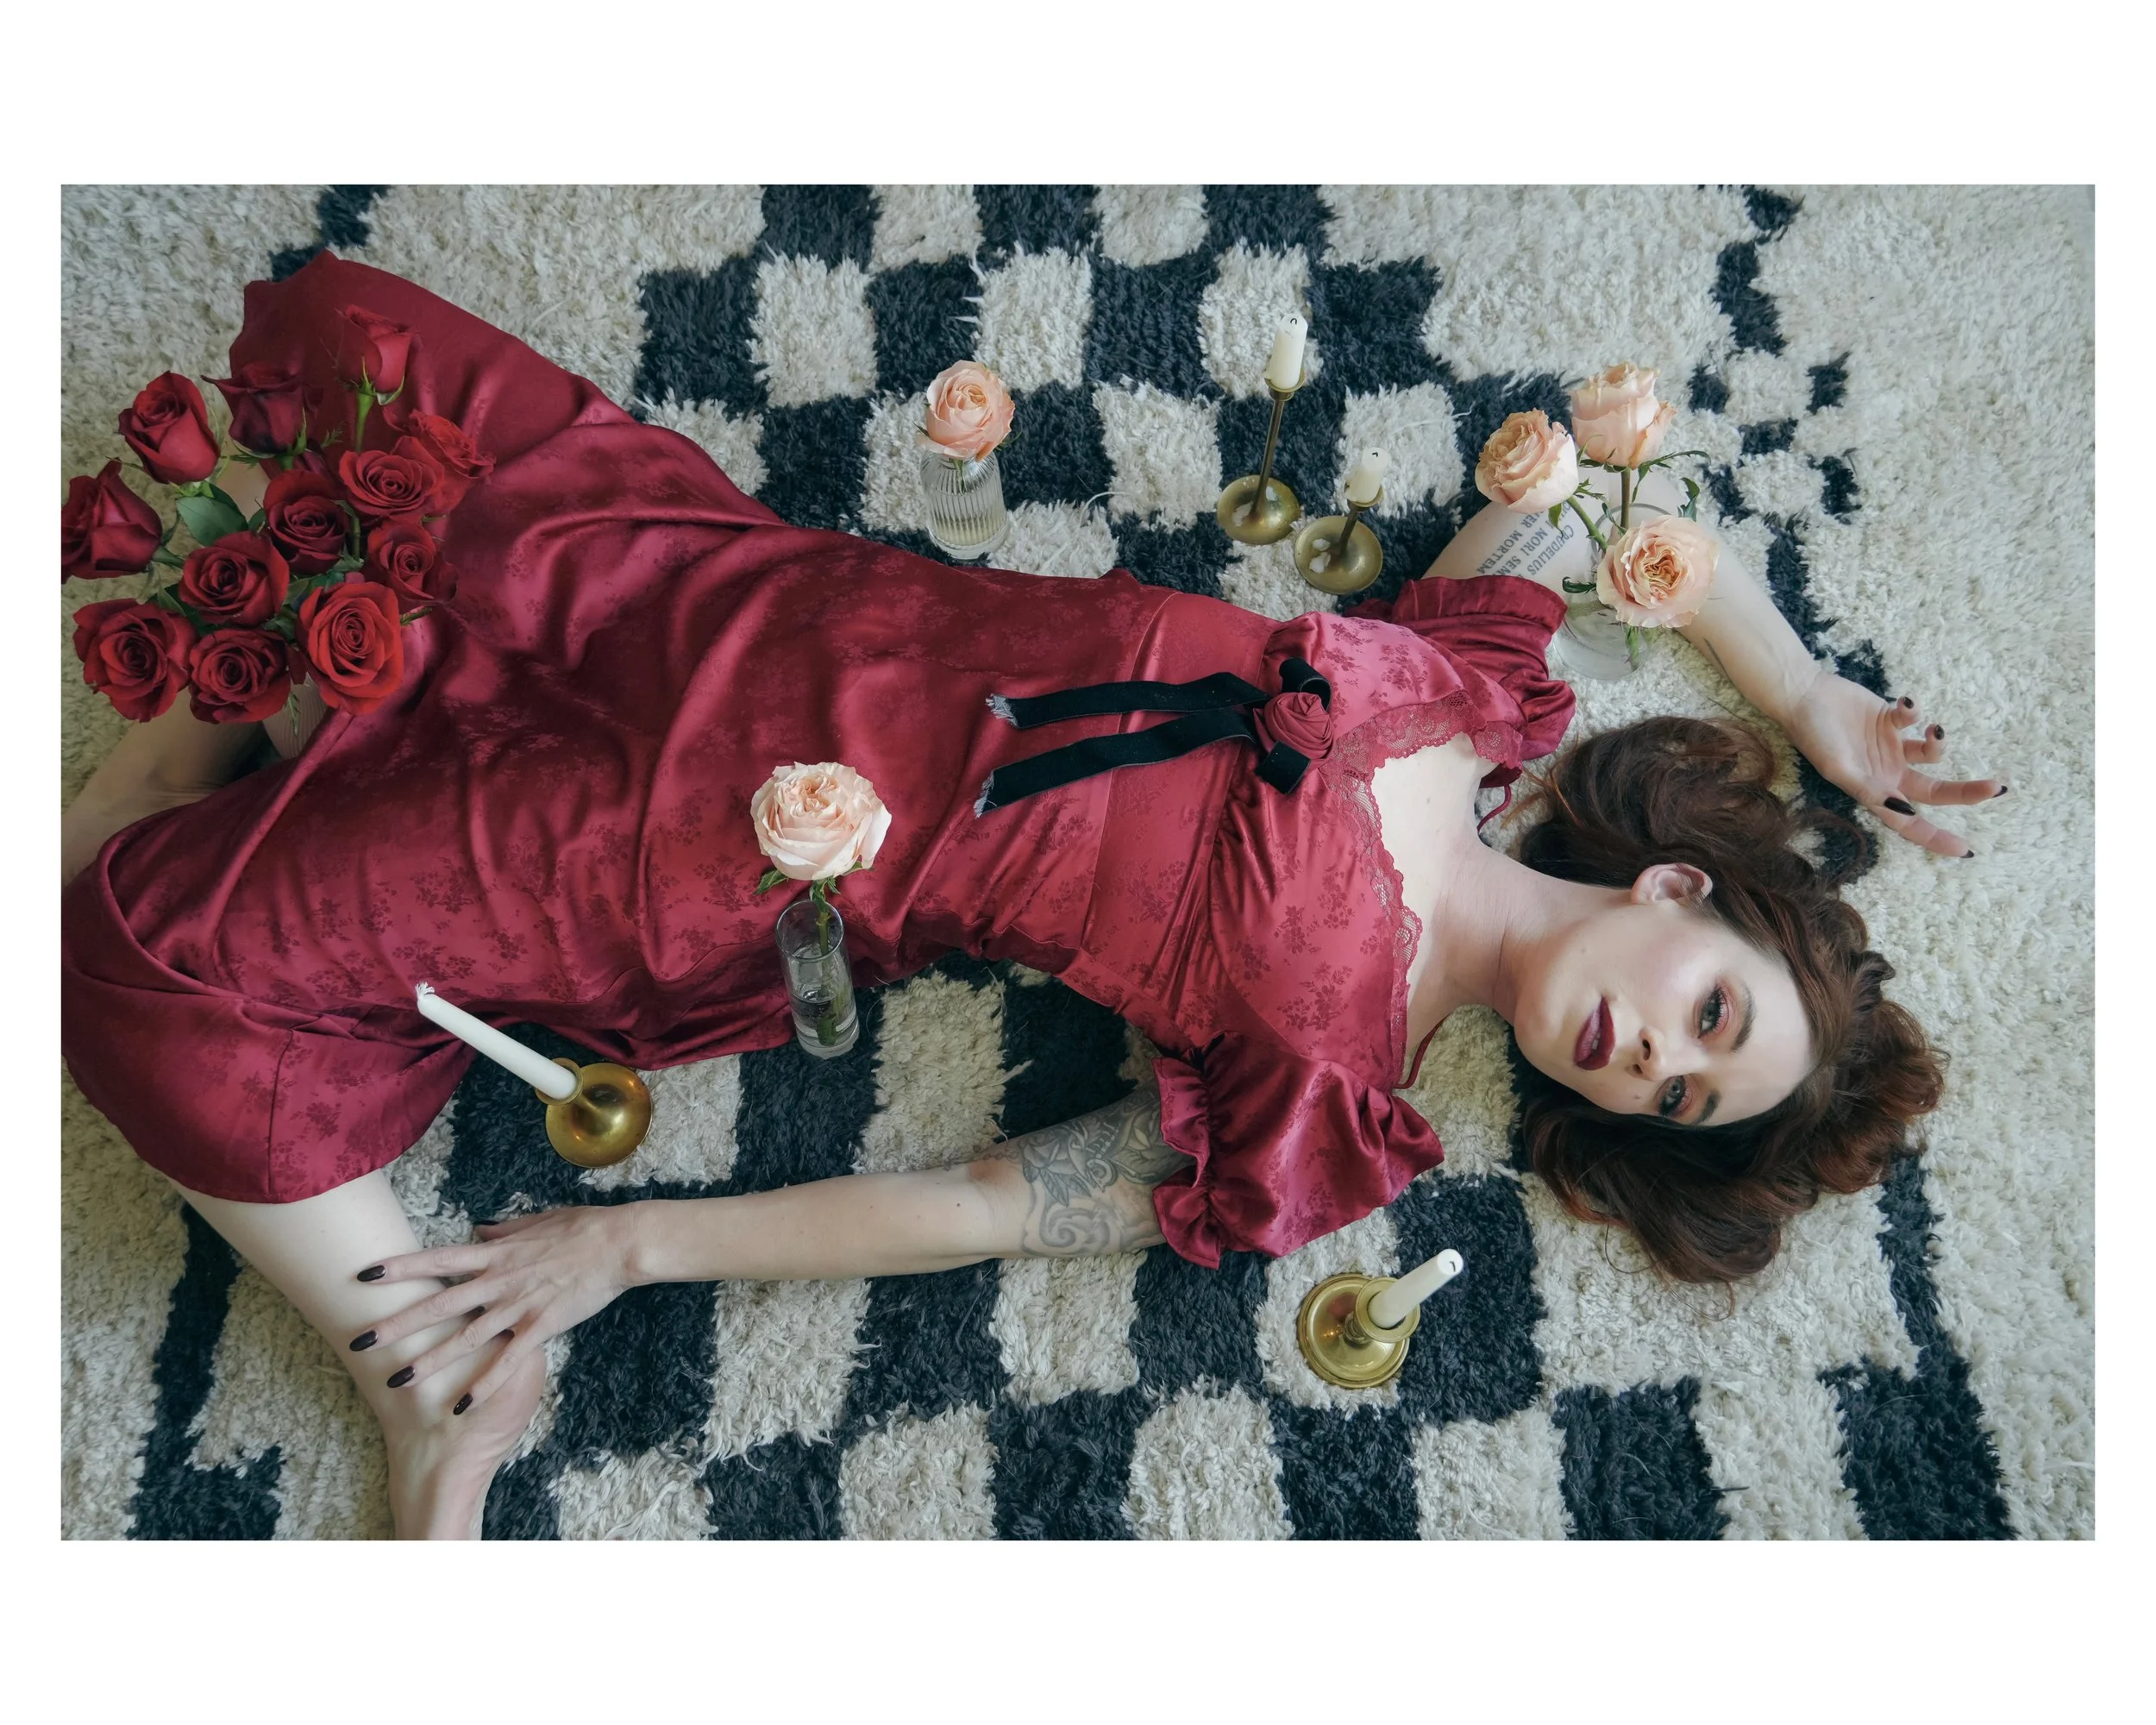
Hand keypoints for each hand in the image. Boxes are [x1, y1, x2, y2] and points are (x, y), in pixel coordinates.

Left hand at [352, 1204, 641, 1412]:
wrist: (618, 1243)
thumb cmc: (582, 1227)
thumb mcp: (537, 1221)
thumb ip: (504, 1231)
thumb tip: (479, 1229)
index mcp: (495, 1253)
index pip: (437, 1260)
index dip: (400, 1268)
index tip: (365, 1275)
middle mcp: (498, 1280)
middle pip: (438, 1305)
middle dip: (396, 1324)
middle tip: (359, 1341)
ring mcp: (518, 1305)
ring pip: (464, 1339)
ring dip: (429, 1361)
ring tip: (396, 1382)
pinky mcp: (540, 1326)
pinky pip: (506, 1361)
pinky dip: (483, 1384)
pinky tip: (461, 1405)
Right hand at [1780, 672, 2004, 856]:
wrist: (1804, 695)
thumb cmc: (1815, 736)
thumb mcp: (1839, 769)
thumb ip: (1870, 789)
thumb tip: (1903, 807)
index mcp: (1875, 791)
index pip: (1909, 822)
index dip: (1935, 838)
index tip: (1965, 850)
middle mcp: (1887, 773)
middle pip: (1935, 791)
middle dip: (1965, 791)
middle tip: (1995, 788)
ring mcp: (1891, 746)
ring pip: (1932, 753)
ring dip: (1939, 743)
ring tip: (1933, 729)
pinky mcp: (1892, 720)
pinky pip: (1915, 719)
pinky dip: (1915, 712)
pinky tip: (1903, 703)